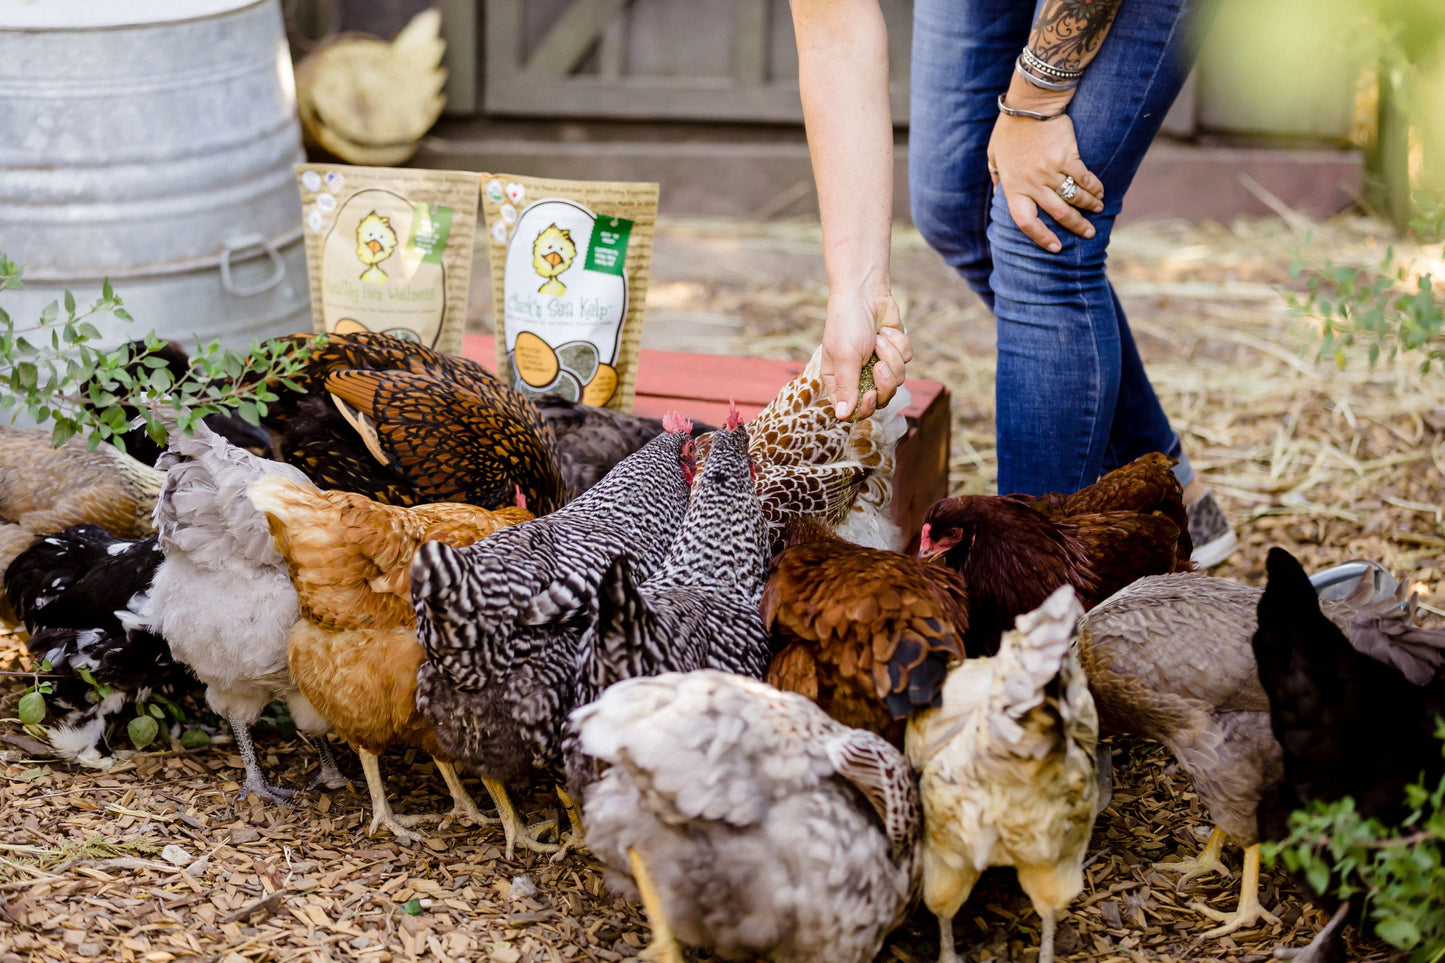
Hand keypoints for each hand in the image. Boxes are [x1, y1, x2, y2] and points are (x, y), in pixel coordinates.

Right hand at [821, 289, 909, 420]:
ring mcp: (879, 364)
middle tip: (879, 365)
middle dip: (885, 382)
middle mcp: (859, 376)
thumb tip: (842, 416)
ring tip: (879, 339)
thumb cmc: (847, 323)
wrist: (865, 292)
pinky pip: (906, 360)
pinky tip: (885, 331)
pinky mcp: (896, 352)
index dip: (865, 407)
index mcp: (840, 380)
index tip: (870, 394)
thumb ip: (846, 387)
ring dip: (891, 356)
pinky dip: (898, 344)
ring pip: (898, 380)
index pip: (854, 409)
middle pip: (881, 399)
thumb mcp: (844, 356)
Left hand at [987, 112, 1104, 252]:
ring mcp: (1050, 171)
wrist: (1030, 104)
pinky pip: (1084, 179)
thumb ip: (998, 177)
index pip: (1025, 222)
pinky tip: (1100, 192)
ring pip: (1074, 198)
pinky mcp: (1068, 157)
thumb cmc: (1010, 129)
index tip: (1055, 247)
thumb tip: (1000, 193)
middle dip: (1076, 226)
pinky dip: (1095, 188)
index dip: (1041, 237)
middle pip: (1058, 213)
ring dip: (1089, 207)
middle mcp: (1032, 184)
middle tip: (1088, 233)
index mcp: (1013, 187)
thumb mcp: (994, 156)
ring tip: (1098, 210)